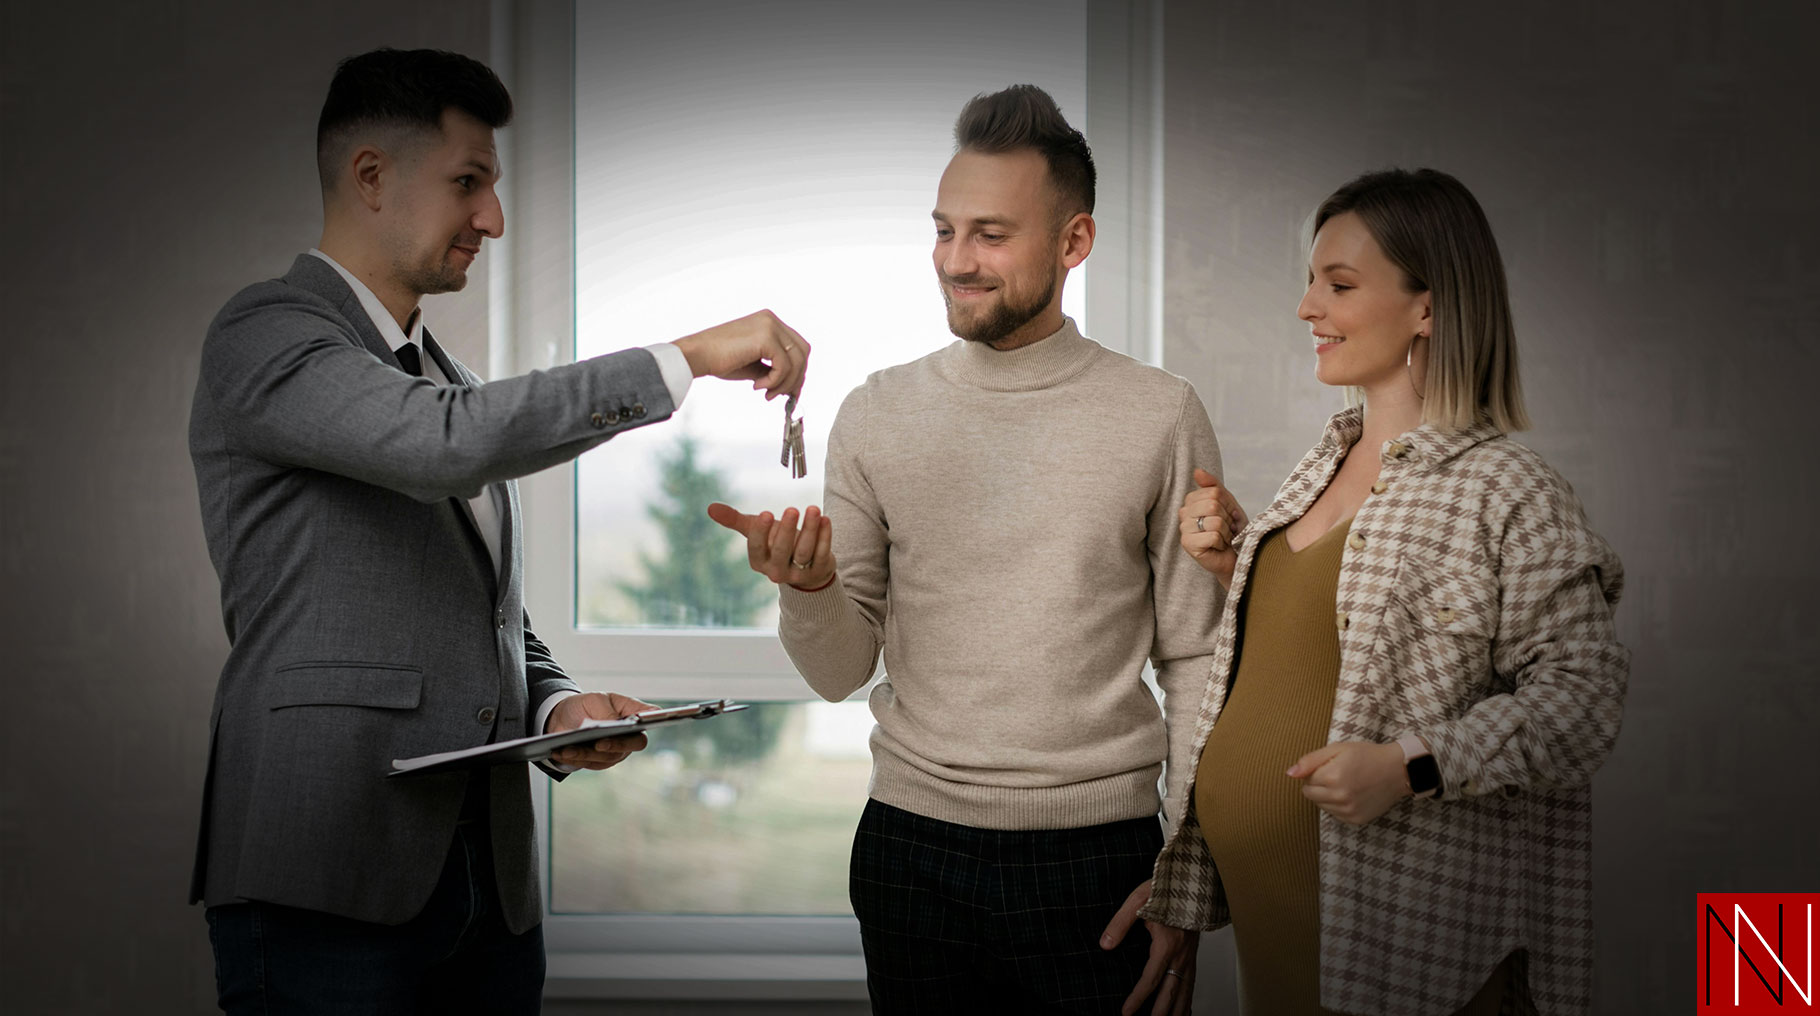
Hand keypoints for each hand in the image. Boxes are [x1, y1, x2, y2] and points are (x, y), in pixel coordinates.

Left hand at [545, 692, 654, 769]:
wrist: (564, 717)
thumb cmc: (586, 705)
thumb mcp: (596, 700)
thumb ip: (608, 712)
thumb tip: (615, 723)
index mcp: (633, 714)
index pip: (650, 718)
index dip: (651, 720)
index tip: (637, 722)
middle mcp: (629, 736)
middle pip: (631, 745)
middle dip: (614, 745)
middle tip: (599, 743)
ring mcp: (616, 751)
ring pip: (606, 757)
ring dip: (585, 754)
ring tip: (567, 748)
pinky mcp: (600, 762)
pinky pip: (589, 764)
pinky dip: (575, 758)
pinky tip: (560, 752)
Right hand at [671, 309, 809, 399]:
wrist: (696, 355)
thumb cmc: (719, 360)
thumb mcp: (754, 365)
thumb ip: (773, 369)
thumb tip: (792, 386)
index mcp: (769, 322)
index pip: (797, 346)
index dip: (798, 370)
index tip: (791, 390)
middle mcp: (771, 320)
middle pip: (802, 351)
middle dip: (796, 377)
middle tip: (784, 395)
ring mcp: (769, 325)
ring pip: (796, 360)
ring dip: (784, 383)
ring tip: (766, 393)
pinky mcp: (765, 337)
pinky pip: (783, 365)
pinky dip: (774, 381)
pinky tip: (757, 386)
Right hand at [707, 502, 836, 590]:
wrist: (803, 565)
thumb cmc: (775, 543)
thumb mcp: (755, 531)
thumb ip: (734, 520)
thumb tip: (710, 508)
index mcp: (759, 562)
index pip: (756, 549)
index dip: (760, 532)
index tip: (765, 514)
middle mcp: (777, 571)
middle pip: (781, 551)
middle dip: (786, 530)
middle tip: (791, 509)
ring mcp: (798, 573)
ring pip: (804, 551)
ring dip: (810, 529)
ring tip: (814, 509)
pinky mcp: (818, 570)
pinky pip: (822, 553)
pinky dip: (825, 536)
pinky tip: (825, 519)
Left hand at [1102, 880, 1197, 1015]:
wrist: (1192, 877)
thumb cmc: (1165, 887)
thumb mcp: (1137, 901)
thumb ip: (1120, 923)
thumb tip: (1105, 945)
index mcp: (1167, 944)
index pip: (1151, 978)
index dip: (1138, 998)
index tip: (1126, 1012)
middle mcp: (1182, 954)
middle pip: (1171, 992)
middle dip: (1160, 1013)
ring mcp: (1190, 955)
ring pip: (1185, 991)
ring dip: (1177, 1010)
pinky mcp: (1193, 953)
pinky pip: (1192, 982)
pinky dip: (1188, 999)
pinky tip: (1184, 1009)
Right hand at [1179, 468, 1246, 588]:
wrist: (1237, 555)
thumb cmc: (1232, 531)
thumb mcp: (1227, 504)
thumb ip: (1213, 486)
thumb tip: (1197, 471)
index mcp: (1192, 501)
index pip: (1213, 492)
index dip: (1227, 505)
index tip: (1226, 515)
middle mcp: (1184, 513)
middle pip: (1213, 505)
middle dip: (1227, 519)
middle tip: (1225, 529)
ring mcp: (1184, 529)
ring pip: (1214, 521)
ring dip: (1226, 532)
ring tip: (1222, 539)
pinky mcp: (1188, 545)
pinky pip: (1213, 535)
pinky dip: (1222, 542)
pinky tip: (1218, 547)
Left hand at [1288, 741, 1409, 824]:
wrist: (1397, 770)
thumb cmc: (1367, 755)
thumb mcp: (1337, 749)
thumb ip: (1310, 760)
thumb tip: (1289, 774)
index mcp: (1332, 776)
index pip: (1306, 780)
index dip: (1317, 771)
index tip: (1332, 765)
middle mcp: (1339, 797)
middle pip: (1310, 795)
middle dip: (1319, 784)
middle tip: (1338, 774)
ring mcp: (1348, 811)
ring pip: (1321, 806)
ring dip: (1327, 796)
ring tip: (1347, 784)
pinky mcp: (1356, 820)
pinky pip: (1335, 814)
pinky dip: (1339, 806)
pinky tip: (1353, 795)